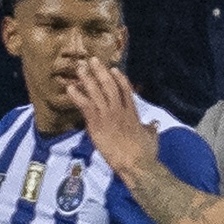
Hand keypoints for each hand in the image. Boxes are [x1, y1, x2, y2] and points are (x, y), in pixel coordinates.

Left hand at [69, 58, 160, 179]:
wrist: (136, 163)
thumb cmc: (146, 154)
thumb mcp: (151, 137)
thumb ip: (150, 129)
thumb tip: (153, 125)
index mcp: (132, 113)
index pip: (125, 90)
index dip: (119, 78)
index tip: (113, 69)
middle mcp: (119, 110)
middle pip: (109, 85)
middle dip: (100, 71)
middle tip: (92, 60)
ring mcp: (108, 115)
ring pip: (97, 91)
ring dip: (87, 78)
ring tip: (79, 67)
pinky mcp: (97, 124)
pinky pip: (85, 105)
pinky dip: (77, 96)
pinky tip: (69, 88)